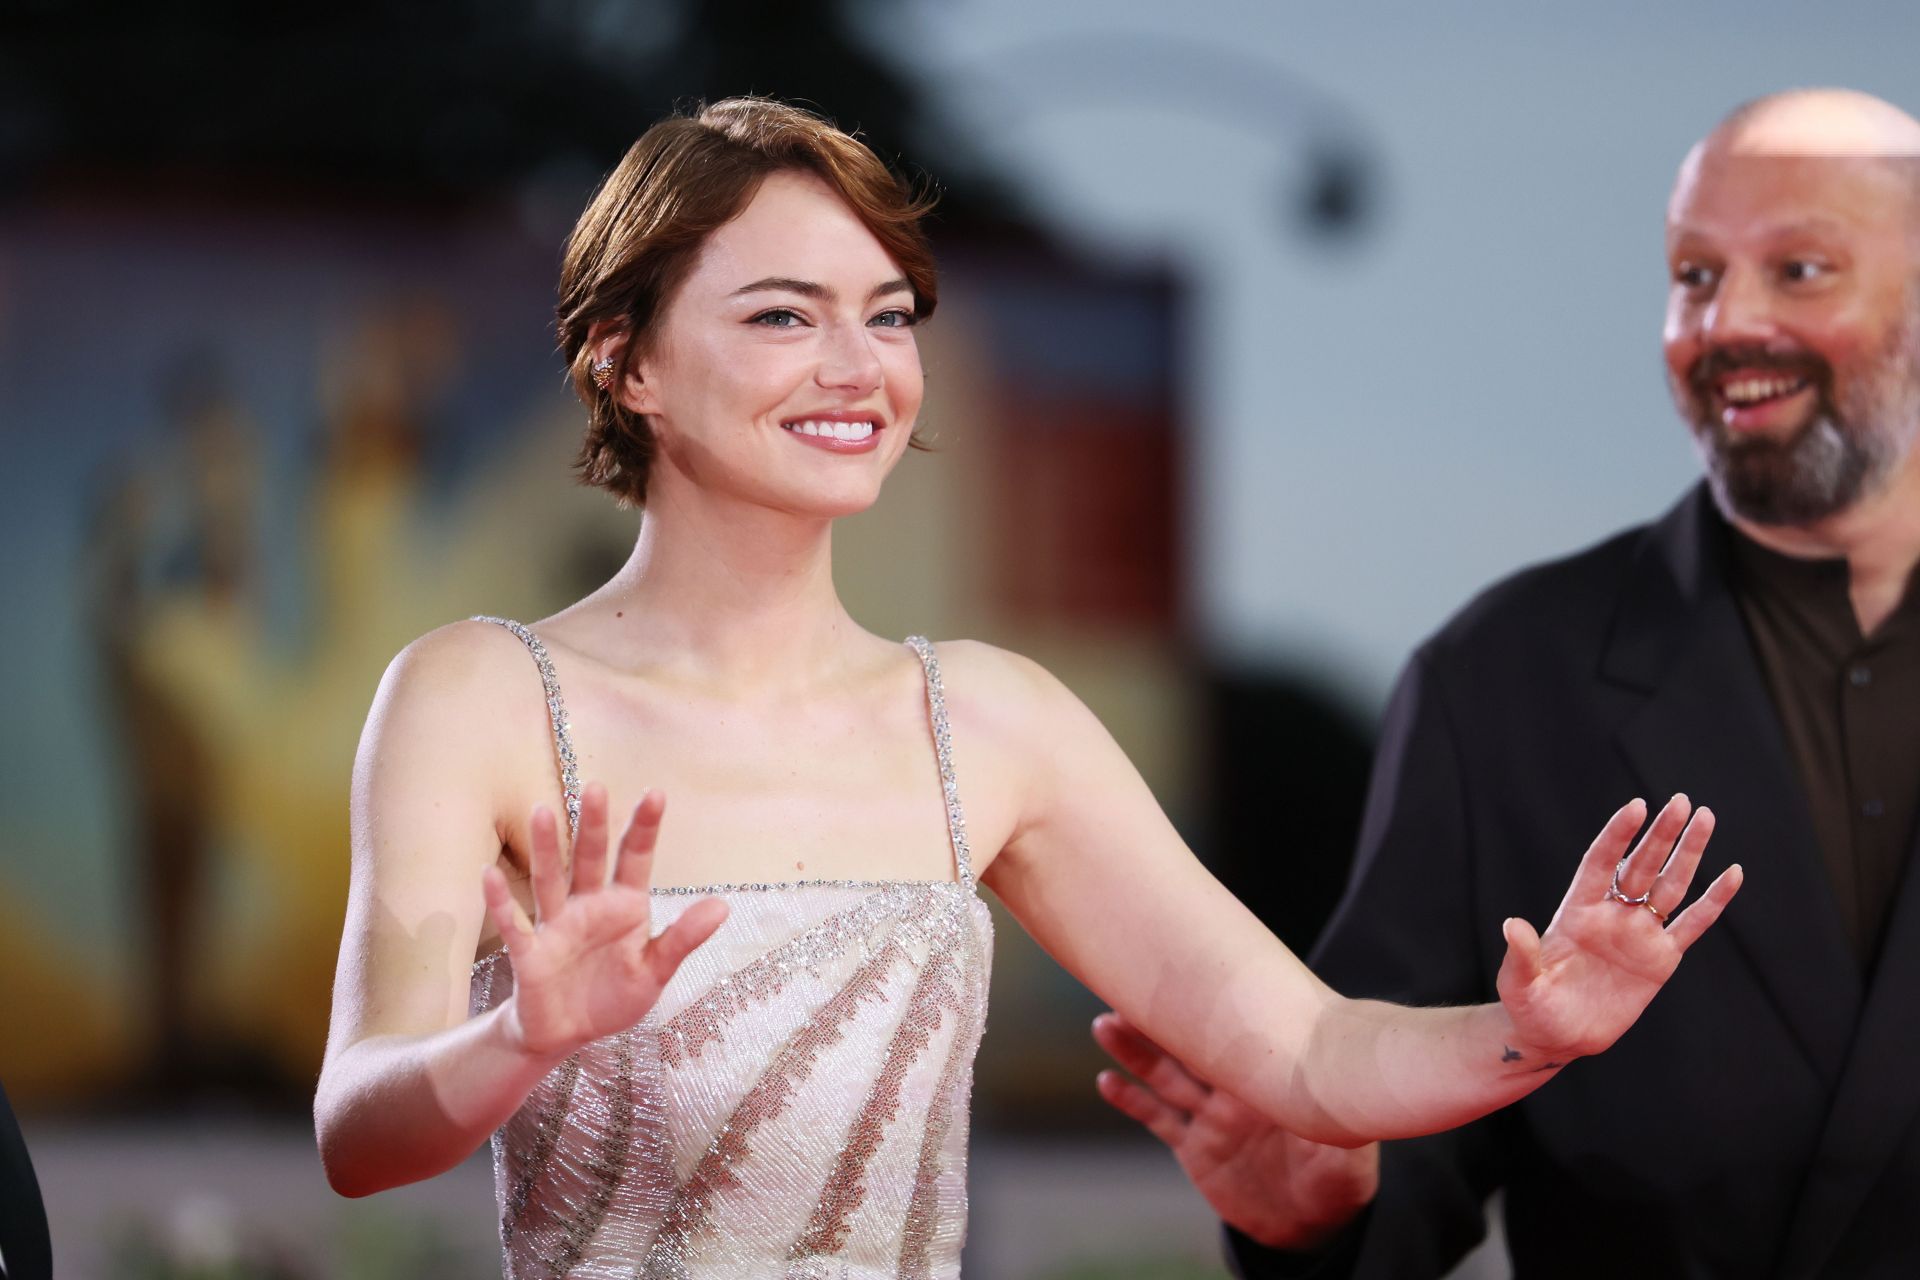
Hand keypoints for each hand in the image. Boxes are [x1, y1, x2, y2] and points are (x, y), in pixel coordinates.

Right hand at [482, 783, 727, 1060]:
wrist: (567, 1034)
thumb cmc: (612, 996)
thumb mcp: (654, 972)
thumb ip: (682, 939)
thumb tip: (722, 905)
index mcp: (624, 907)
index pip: (636, 859)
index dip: (644, 828)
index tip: (656, 793)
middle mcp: (588, 906)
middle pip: (590, 859)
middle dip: (593, 826)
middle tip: (595, 788)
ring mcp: (556, 925)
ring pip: (550, 880)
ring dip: (546, 849)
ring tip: (542, 811)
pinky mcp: (530, 953)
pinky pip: (514, 924)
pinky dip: (500, 901)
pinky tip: (488, 873)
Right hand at [1094, 1012, 1378, 1249]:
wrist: (1314, 1222)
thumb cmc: (1338, 1177)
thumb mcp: (1346, 1152)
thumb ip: (1331, 1121)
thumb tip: (1332, 1091)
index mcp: (1267, 1078)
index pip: (1233, 1033)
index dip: (1207, 1007)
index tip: (1181, 977)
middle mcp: (1234, 1089)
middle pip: (1190, 1046)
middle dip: (1160, 1019)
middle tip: (1126, 991)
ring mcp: (1212, 1117)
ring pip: (1166, 1075)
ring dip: (1135, 1051)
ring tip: (1105, 1026)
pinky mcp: (1196, 1148)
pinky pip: (1159, 1119)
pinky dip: (1132, 1101)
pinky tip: (1107, 1082)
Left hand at [1497, 794, 1741, 1063]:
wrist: (1557, 1036)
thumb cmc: (1531, 1007)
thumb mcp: (1519, 983)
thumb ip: (1521, 955)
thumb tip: (1512, 925)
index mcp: (1577, 912)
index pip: (1601, 862)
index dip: (1617, 835)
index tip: (1636, 806)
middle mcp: (1611, 915)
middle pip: (1640, 865)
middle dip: (1660, 834)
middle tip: (1680, 801)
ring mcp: (1638, 935)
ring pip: (1670, 885)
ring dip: (1688, 853)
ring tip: (1705, 817)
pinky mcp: (1661, 960)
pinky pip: (1692, 924)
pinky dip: (1713, 901)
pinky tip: (1732, 874)